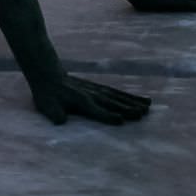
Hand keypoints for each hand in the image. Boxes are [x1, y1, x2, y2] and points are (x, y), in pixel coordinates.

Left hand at [30, 73, 150, 124]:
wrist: (48, 73)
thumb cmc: (48, 94)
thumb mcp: (47, 105)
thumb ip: (55, 114)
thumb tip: (61, 121)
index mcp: (81, 101)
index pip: (97, 110)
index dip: (108, 115)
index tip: (121, 120)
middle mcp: (92, 95)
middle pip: (112, 103)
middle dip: (127, 108)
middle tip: (143, 114)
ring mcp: (97, 90)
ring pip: (118, 97)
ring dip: (133, 102)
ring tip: (148, 107)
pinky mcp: (100, 88)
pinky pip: (117, 93)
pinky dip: (130, 96)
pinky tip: (142, 100)